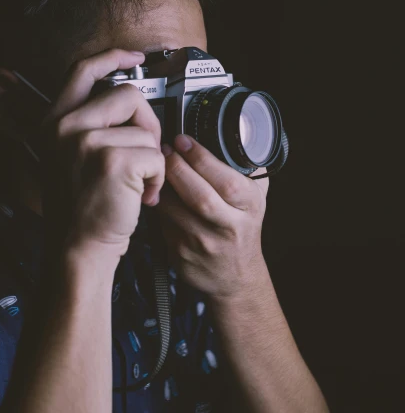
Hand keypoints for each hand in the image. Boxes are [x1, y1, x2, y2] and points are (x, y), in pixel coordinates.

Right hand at [38, 48, 165, 260]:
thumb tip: (131, 101)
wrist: (77, 250)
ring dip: (152, 159)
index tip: (135, 56)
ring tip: (137, 184)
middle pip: (128, 95)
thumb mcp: (70, 157)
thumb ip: (91, 125)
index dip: (113, 57)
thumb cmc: (82, 208)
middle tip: (145, 154)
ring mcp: (86, 141)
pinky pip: (156, 155)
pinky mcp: (111, 160)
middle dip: (148, 124)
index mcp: (54, 121)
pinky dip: (157, 179)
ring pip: (146, 129)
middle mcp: (65, 126)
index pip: (82, 70)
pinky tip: (141, 197)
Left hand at [154, 135, 269, 300]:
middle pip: (198, 195)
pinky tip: (157, 194)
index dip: (200, 158)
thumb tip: (231, 134)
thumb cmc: (242, 229)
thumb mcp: (255, 197)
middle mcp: (228, 227)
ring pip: (174, 209)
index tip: (183, 141)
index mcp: (249, 207)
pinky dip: (157, 206)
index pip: (225, 180)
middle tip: (165, 150)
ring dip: (161, 185)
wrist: (236, 277)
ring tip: (157, 169)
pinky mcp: (181, 255)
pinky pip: (162, 223)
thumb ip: (245, 168)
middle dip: (176, 167)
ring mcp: (204, 244)